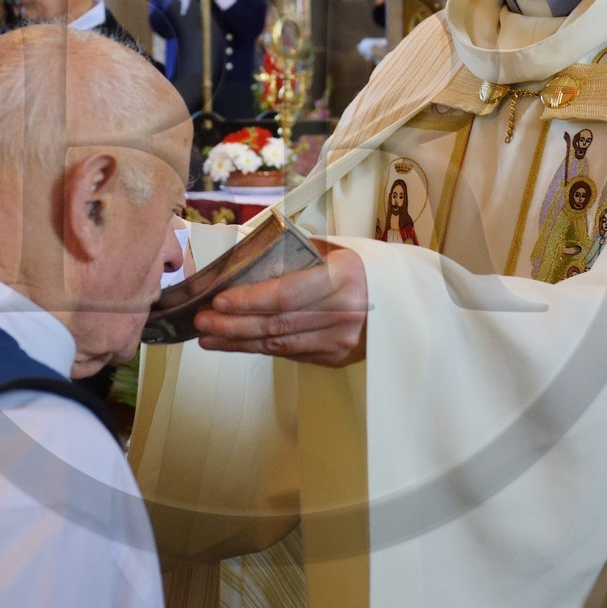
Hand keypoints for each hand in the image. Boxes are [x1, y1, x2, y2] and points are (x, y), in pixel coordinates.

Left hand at [194, 242, 367, 366]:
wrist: (405, 301)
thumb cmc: (360, 267)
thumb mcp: (334, 250)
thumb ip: (296, 253)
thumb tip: (243, 252)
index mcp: (343, 276)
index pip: (286, 294)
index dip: (249, 301)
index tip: (218, 301)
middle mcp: (344, 311)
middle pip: (277, 324)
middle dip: (233, 326)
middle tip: (201, 323)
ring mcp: (341, 340)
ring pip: (280, 345)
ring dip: (239, 342)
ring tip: (209, 337)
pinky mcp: (337, 358)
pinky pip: (291, 353)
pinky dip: (261, 348)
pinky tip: (237, 344)